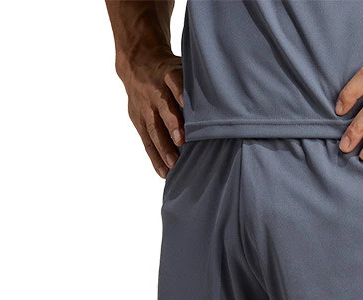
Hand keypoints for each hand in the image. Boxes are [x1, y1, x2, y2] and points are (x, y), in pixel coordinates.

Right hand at [119, 53, 183, 178]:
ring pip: (153, 127)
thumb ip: (195, 83)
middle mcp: (155, 91)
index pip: (174, 81)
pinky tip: (163, 172)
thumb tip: (225, 99)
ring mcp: (145, 107)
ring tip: (172, 163)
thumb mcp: (180, 67)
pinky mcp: (138, 120)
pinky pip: (146, 140)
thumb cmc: (168, 72)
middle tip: (181, 140)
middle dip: (171, 124)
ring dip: (163, 146)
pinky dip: (155, 158)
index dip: (179, 92)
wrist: (136, 64)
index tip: (185, 103)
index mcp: (168, 74)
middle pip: (163, 108)